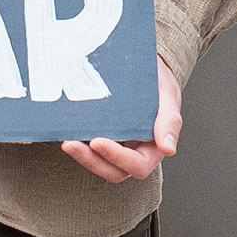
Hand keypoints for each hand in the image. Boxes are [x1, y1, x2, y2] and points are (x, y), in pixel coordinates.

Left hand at [63, 57, 185, 184]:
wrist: (141, 65)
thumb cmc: (157, 80)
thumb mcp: (167, 94)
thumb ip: (170, 120)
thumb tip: (168, 149)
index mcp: (154, 147)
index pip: (139, 165)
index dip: (118, 158)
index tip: (97, 141)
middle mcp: (135, 151)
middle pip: (114, 171)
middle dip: (92, 161)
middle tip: (71, 144)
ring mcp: (116, 146)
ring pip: (99, 163)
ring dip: (82, 156)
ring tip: (66, 141)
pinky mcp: (101, 136)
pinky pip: (89, 149)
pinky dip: (78, 144)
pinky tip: (66, 131)